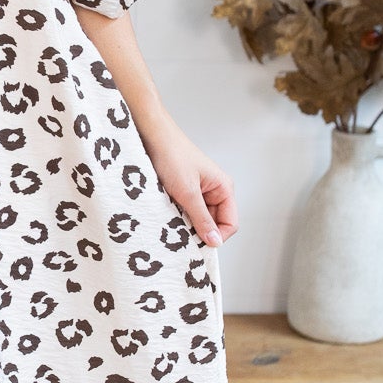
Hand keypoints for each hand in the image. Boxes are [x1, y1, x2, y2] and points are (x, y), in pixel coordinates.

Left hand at [138, 111, 236, 247]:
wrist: (152, 137)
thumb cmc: (172, 155)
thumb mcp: (188, 192)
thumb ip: (202, 218)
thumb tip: (214, 241)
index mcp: (224, 188)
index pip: (230, 223)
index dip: (217, 236)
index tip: (199, 244)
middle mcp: (215, 191)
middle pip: (214, 224)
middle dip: (199, 231)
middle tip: (181, 233)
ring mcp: (199, 193)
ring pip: (198, 220)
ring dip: (186, 224)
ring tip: (172, 220)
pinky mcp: (184, 193)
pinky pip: (186, 213)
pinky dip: (177, 217)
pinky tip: (167, 214)